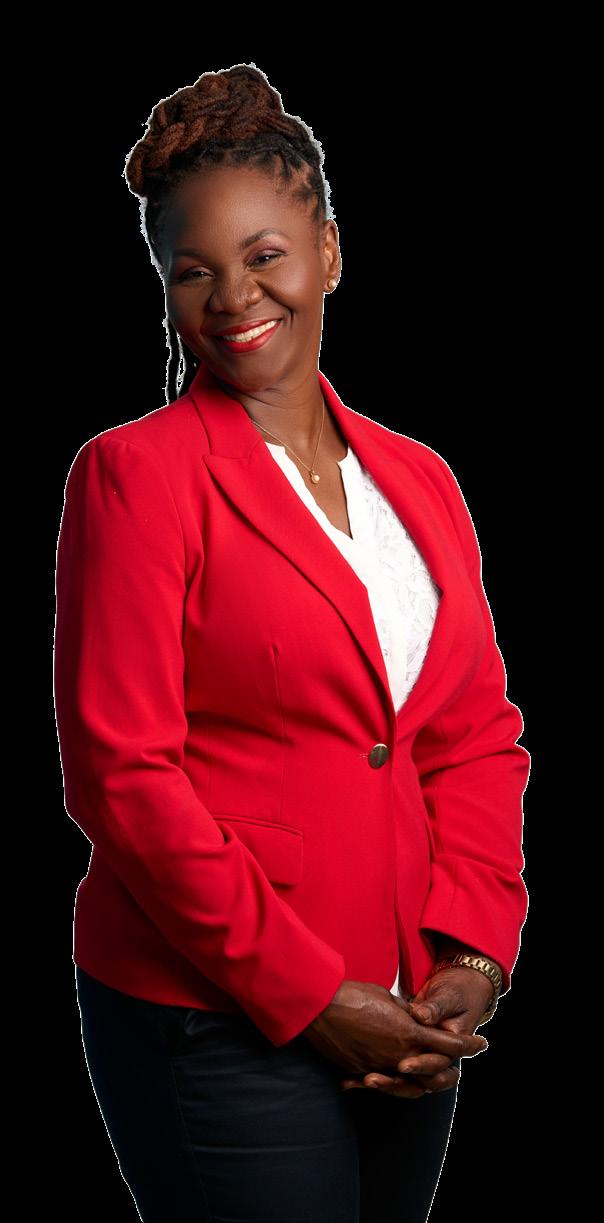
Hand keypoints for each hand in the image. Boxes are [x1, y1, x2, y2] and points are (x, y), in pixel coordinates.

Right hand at [302, 979, 487, 1098]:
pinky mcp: (360, 1073)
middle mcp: (399, 1055)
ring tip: (430, 1077)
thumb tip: (415, 1017)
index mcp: (410, 1032)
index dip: (469, 1045)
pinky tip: (392, 1079)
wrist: (318, 1007)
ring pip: (412, 1087)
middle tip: (458, 1067)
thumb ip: (405, 1012)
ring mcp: (379, 1067)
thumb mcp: (387, 998)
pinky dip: (391, 1083)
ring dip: (424, 1083)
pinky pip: (383, 1084)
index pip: (450, 1043)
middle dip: (451, 1072)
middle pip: (437, 1075)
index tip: (481, 1044)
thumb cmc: (353, 994)